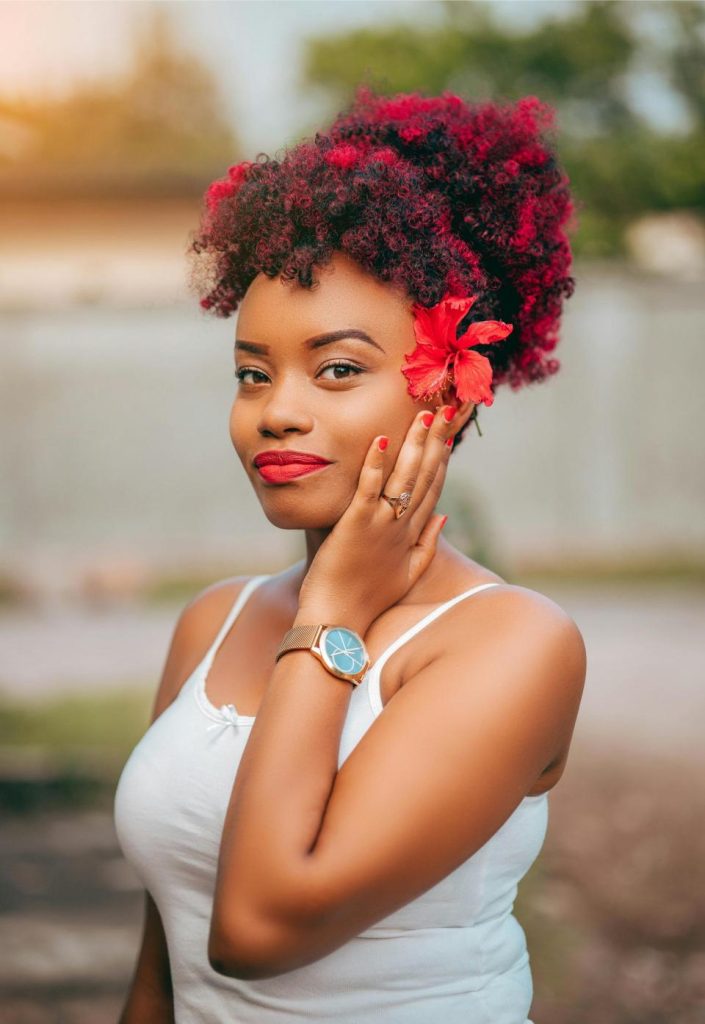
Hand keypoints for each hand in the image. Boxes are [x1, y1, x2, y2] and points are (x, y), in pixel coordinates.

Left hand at [296, 403, 471, 633]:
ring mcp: (380, 526)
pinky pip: (367, 491)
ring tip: (423, 416)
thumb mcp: (407, 573)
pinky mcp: (355, 527)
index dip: (444, 456)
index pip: (434, 486)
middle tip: (448, 409)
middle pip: (425, 476)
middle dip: (437, 440)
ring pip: (403, 479)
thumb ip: (427, 544)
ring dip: (414, 446)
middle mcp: (401, 526)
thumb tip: (443, 516)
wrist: (340, 621)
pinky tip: (380, 442)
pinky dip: (373, 466)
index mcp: (413, 534)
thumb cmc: (369, 599)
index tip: (452, 430)